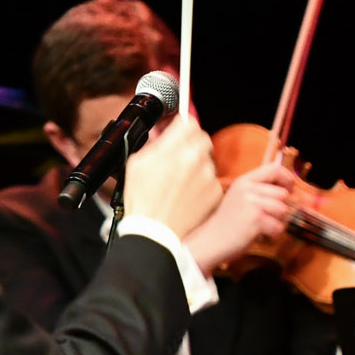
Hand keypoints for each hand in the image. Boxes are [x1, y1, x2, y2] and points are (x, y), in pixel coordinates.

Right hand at [120, 112, 223, 242]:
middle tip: (179, 155)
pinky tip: (188, 194)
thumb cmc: (143, 202)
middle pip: (202, 137)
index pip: (188, 121)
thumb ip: (154, 143)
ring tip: (180, 181)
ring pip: (208, 159)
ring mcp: (208, 176)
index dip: (182, 125)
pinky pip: (212, 179)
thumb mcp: (138, 164)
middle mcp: (195, 159)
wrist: (156, 233)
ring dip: (197, 164)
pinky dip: (203, 183)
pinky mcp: (216, 192)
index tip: (179, 130)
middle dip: (191, 143)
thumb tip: (161, 131)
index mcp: (174, 149)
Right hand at [181, 151, 300, 274]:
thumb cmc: (229, 223)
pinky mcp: (256, 220)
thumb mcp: (241, 197)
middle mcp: (248, 188)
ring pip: (283, 210)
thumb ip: (260, 190)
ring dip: (277, 223)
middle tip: (266, 219)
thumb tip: (288, 189)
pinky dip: (273, 235)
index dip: (287, 178)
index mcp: (244, 181)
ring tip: (261, 228)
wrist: (211, 241)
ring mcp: (251, 203)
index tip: (290, 189)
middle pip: (282, 194)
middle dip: (280, 209)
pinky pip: (279, 227)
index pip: (274, 169)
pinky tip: (259, 236)